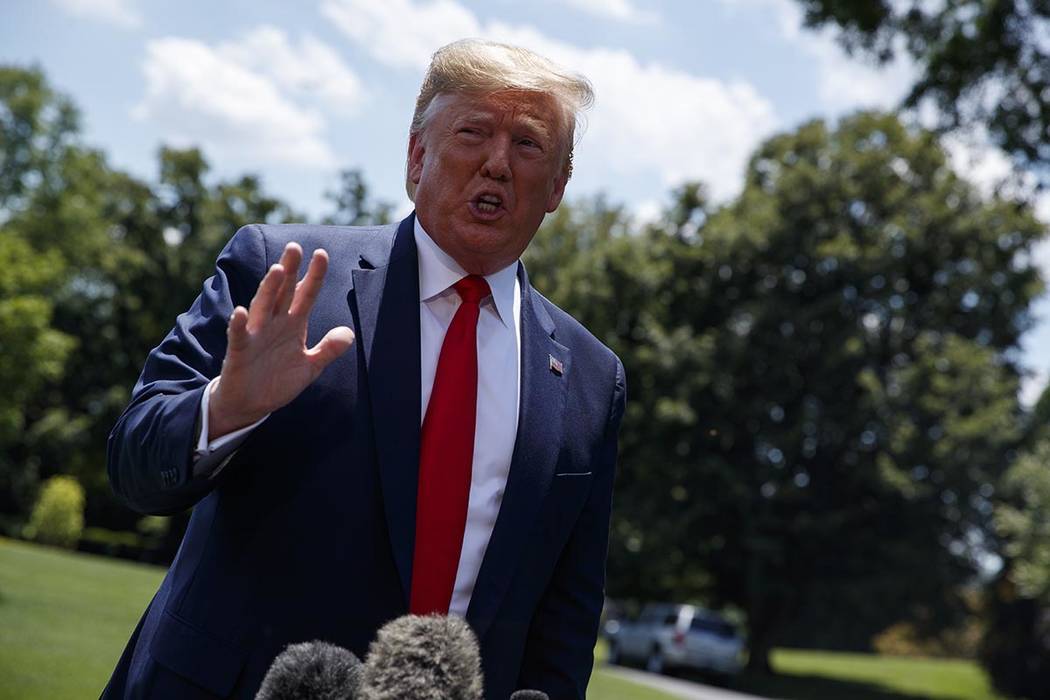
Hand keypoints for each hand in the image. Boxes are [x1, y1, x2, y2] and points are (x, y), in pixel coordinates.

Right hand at [208, 242, 354, 439]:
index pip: (305, 295)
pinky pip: (239, 336)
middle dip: (289, 270)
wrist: (249, 404)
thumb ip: (328, 350)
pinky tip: (241, 312)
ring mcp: (256, 336)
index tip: (321, 254)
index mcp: (292, 324)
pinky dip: (240, 325)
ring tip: (277, 271)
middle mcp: (274, 324)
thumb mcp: (309, 367)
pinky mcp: (239, 352)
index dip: (314, 276)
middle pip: (283, 292)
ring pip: (262, 307)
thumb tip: (348, 333)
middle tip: (295, 247)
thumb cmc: (277, 381)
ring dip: (269, 289)